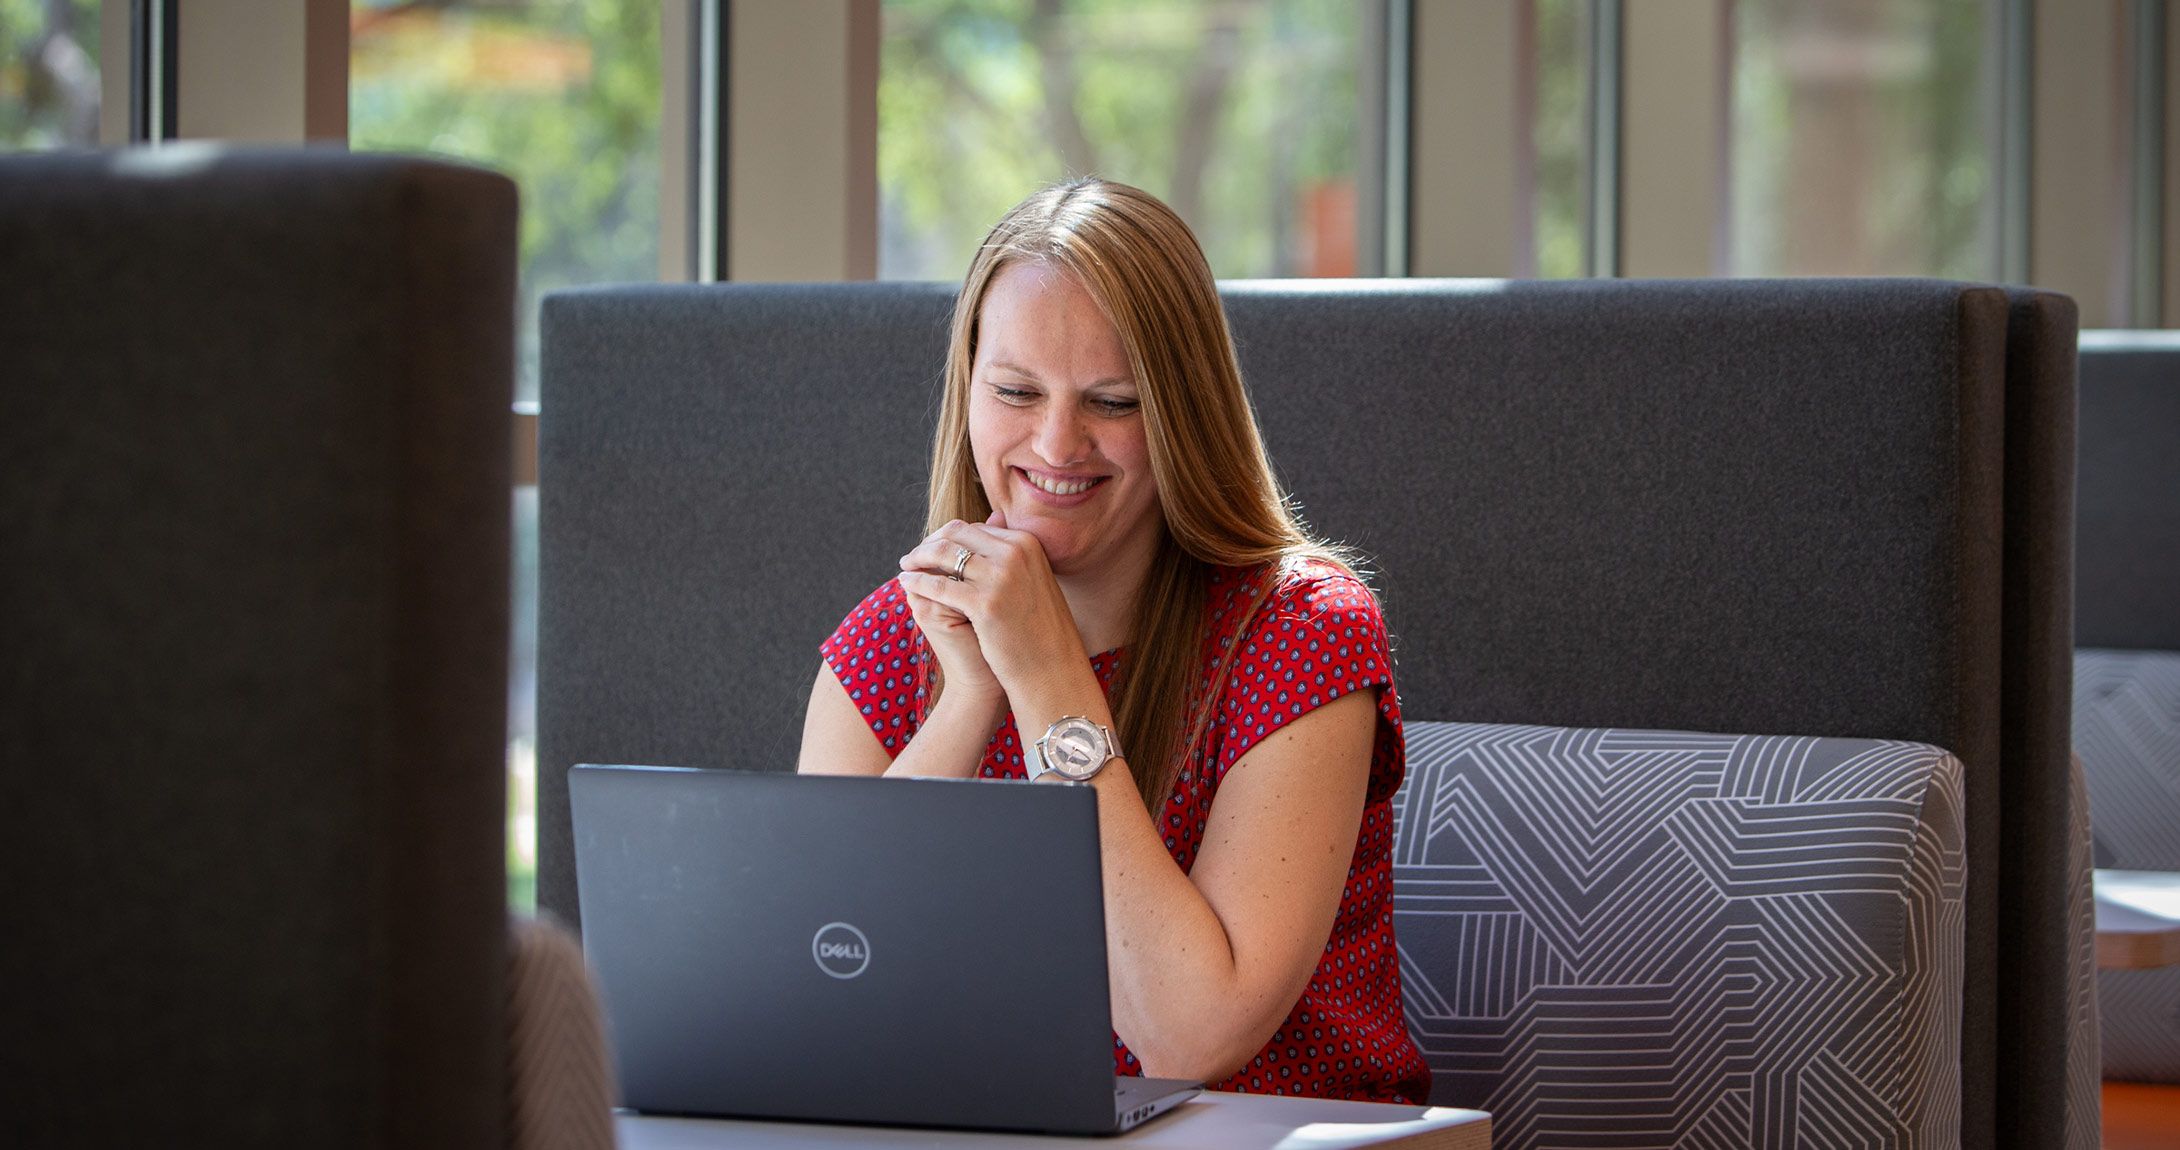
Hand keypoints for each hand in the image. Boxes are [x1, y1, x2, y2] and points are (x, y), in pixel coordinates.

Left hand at [898, 510, 1087, 704]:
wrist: (1051, 666)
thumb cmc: (1038, 627)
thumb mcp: (1031, 578)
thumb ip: (1010, 551)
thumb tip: (989, 521)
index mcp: (1026, 543)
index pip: (974, 528)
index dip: (947, 537)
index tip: (931, 548)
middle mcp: (1015, 553)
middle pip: (956, 534)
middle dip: (929, 543)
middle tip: (912, 556)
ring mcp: (1001, 577)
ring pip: (944, 554)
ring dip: (918, 558)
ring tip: (905, 567)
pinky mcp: (985, 604)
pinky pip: (939, 585)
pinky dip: (918, 582)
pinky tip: (906, 585)